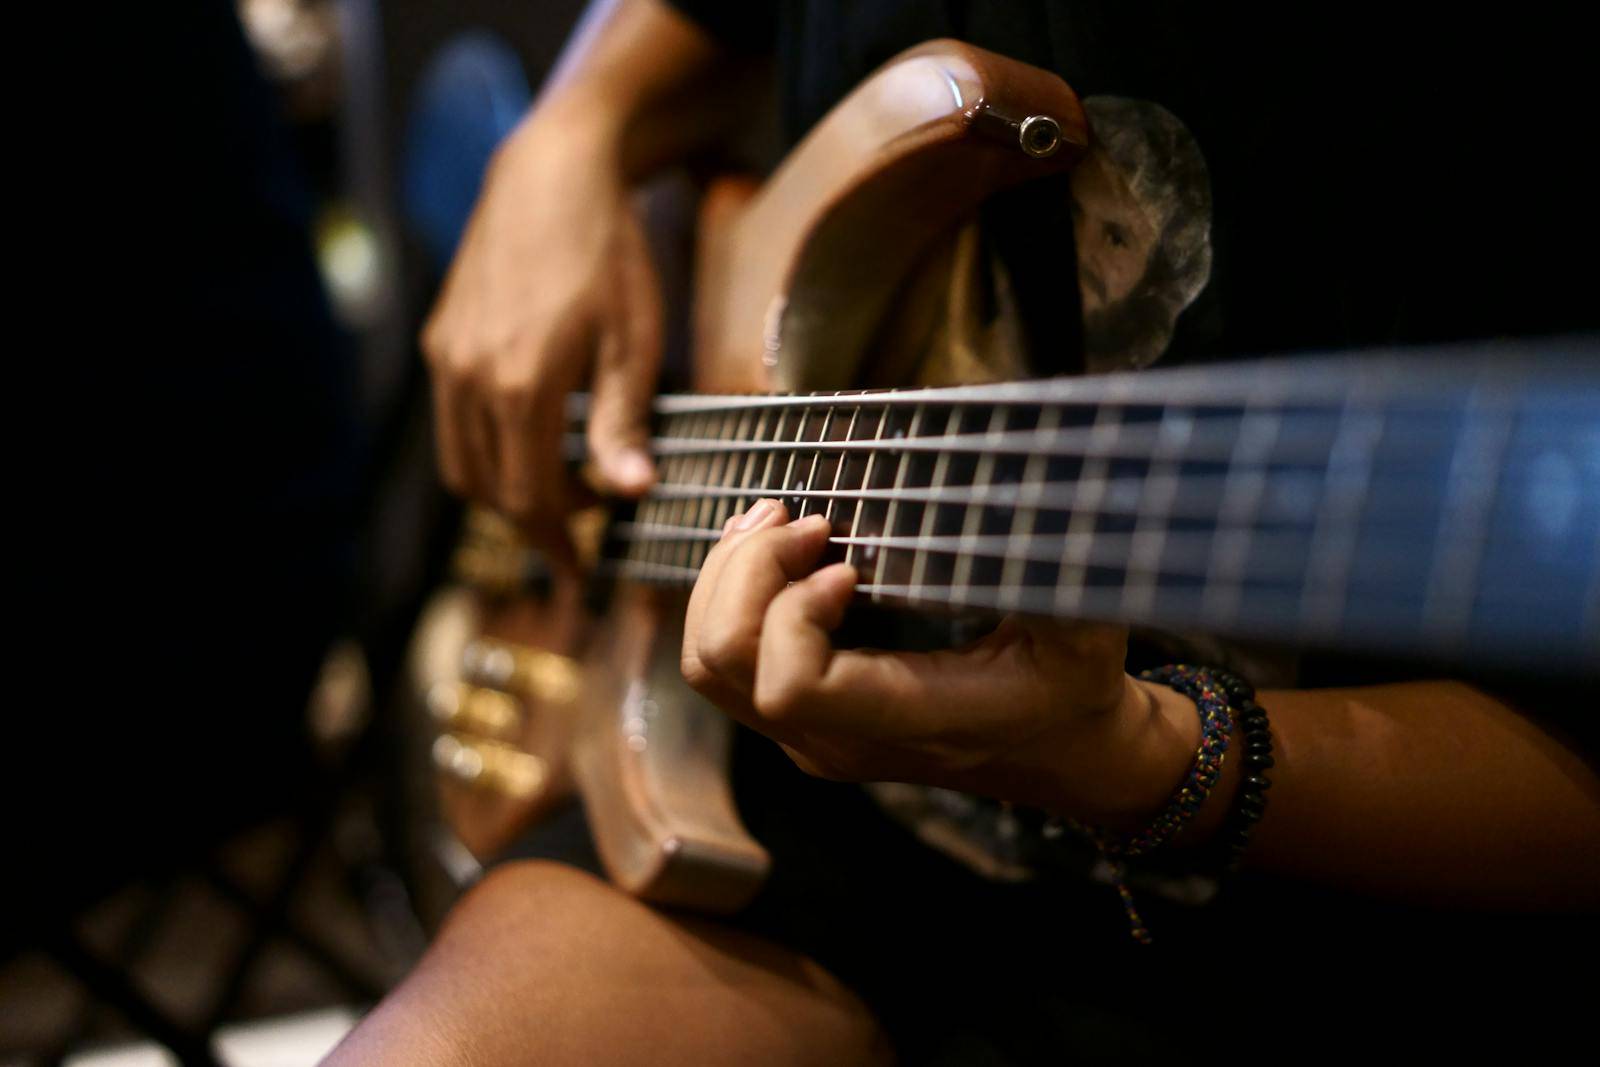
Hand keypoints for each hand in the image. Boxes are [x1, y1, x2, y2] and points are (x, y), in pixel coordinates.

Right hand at [422, 104, 660, 555]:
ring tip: (560, 488)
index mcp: (521, 386)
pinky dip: (486, 450)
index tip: (582, 567)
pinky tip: (533, 438)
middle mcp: (469, 377)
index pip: (529, 498)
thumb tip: (632, 494)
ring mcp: (447, 357)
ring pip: (462, 462)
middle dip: (534, 522)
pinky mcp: (440, 338)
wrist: (553, 172)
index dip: (557, 542)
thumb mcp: (632, 342)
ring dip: (505, 491)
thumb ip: (623, 424)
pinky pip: (453, 422)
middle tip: (582, 532)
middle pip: (490, 490)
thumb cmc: (608, 254)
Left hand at [679, 501, 1201, 826]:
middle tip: (806, 519)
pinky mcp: (799, 719)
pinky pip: (723, 660)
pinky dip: (730, 594)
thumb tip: (1023, 488)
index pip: (791, 686)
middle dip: (746, 572)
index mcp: (905, 722)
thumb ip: (1051, 570)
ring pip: (706, 662)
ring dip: (729, 577)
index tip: (847, 559)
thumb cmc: (1076, 683)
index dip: (793, 611)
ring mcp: (809, 737)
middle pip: (723, 664)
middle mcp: (838, 742)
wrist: (1063, 753)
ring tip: (781, 520)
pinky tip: (777, 548)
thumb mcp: (1087, 626)